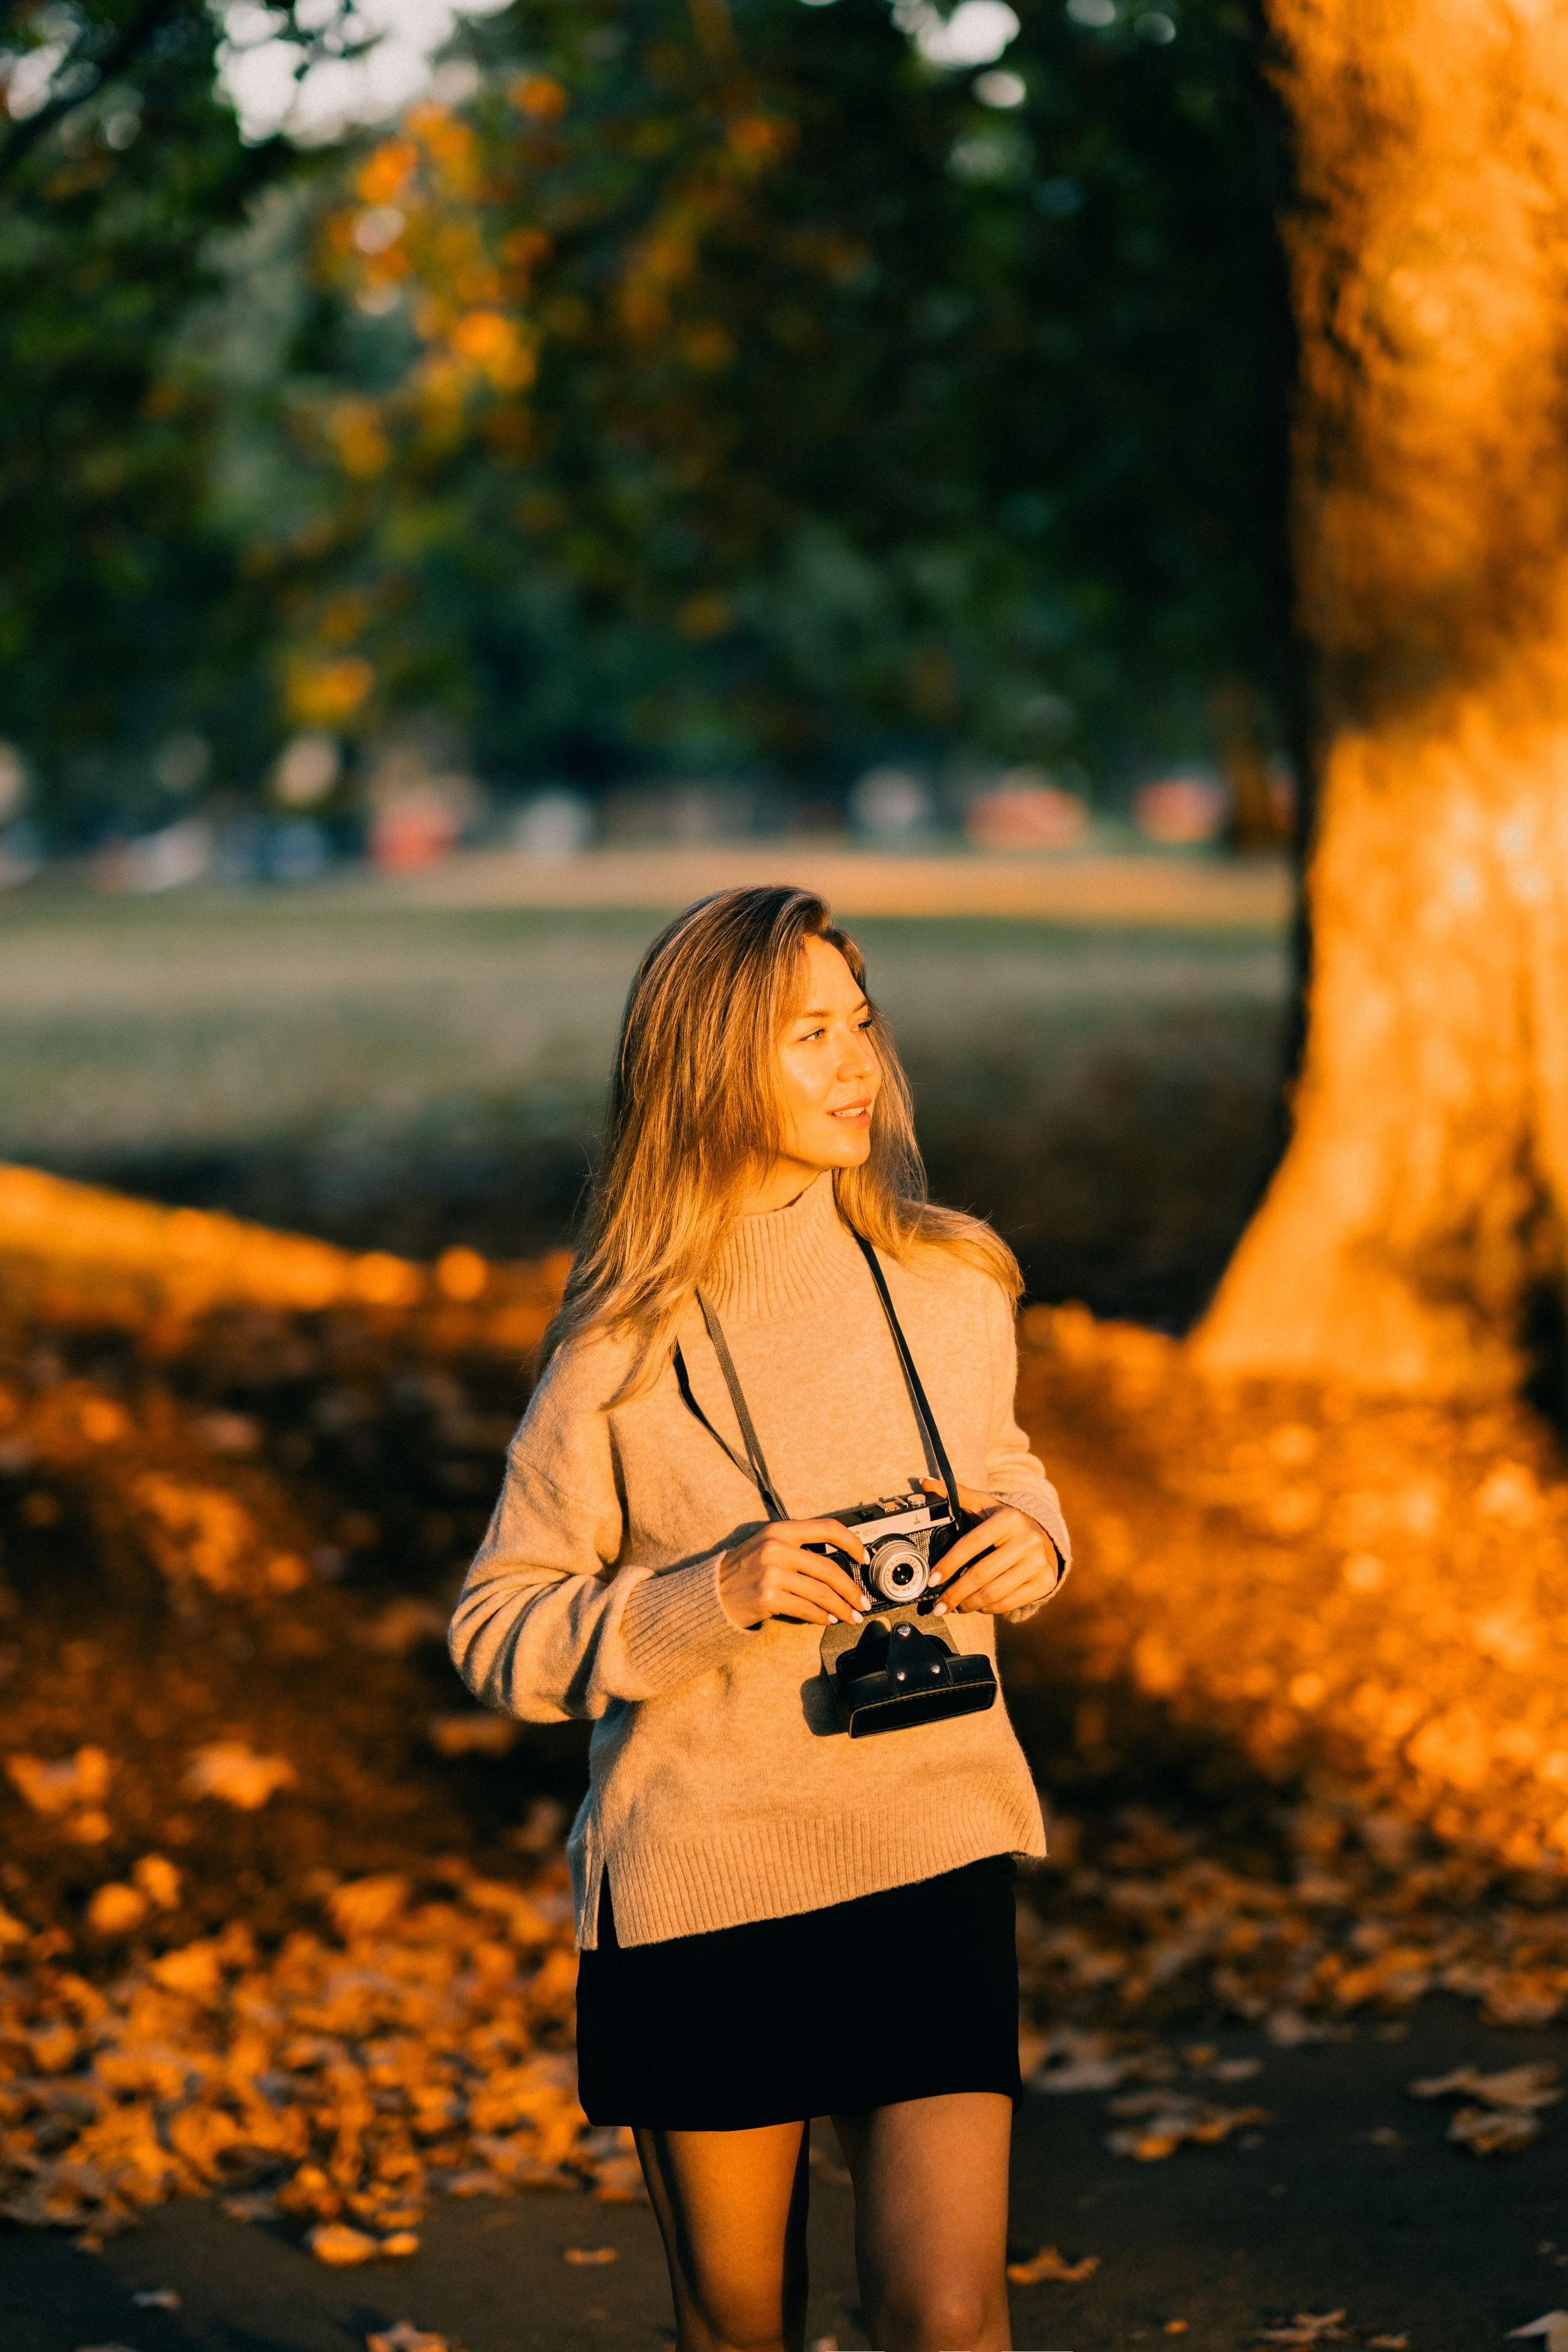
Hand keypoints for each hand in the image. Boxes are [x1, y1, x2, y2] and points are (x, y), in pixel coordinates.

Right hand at [718, 1518, 870, 1630]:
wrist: (713, 1593)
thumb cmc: (744, 1570)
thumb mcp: (767, 1545)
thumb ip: (798, 1547)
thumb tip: (839, 1562)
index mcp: (780, 1530)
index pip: (827, 1528)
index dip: (852, 1542)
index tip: (863, 1557)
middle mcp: (777, 1548)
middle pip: (829, 1569)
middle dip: (851, 1589)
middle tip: (862, 1602)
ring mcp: (771, 1573)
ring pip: (821, 1593)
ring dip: (842, 1608)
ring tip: (851, 1616)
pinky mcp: (768, 1597)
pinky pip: (806, 1609)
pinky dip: (822, 1617)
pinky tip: (828, 1620)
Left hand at [919, 1477, 1062, 1617]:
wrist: (1044, 1537)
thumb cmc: (1006, 1522)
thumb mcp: (984, 1505)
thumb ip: (956, 1494)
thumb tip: (924, 1481)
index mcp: (1009, 1519)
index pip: (971, 1544)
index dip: (949, 1564)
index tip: (932, 1579)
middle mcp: (1027, 1540)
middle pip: (981, 1574)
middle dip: (955, 1592)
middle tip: (939, 1604)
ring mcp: (1038, 1563)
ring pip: (994, 1593)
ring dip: (969, 1604)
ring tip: (954, 1607)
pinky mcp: (1045, 1581)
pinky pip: (1009, 1603)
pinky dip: (989, 1609)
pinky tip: (977, 1606)